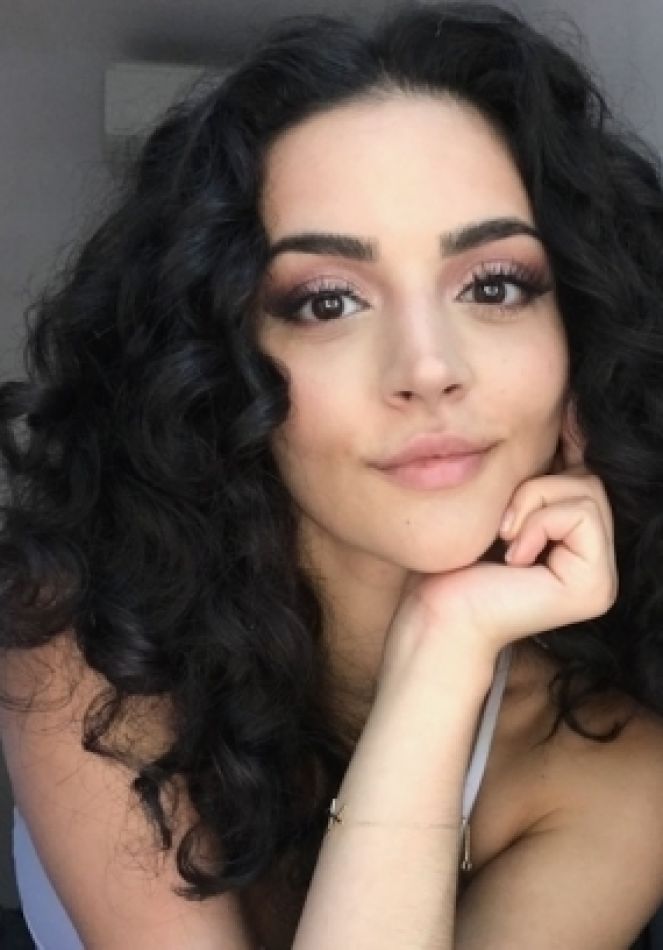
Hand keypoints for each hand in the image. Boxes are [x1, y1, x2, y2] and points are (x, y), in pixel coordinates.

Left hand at [378, 403, 618, 685]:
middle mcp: (599, 564)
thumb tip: (567, 408)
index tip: (563, 411)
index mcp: (579, 546)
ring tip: (505, 538)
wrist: (437, 611)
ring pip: (587, 491)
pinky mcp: (595, 587)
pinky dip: (537, 521)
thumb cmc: (456, 561)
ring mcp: (602, 579)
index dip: (574, 446)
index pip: (587, 478)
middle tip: (502, 524)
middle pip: (591, 479)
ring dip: (533, 503)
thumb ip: (536, 473)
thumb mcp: (501, 502)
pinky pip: (579, 514)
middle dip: (538, 487)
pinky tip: (513, 557)